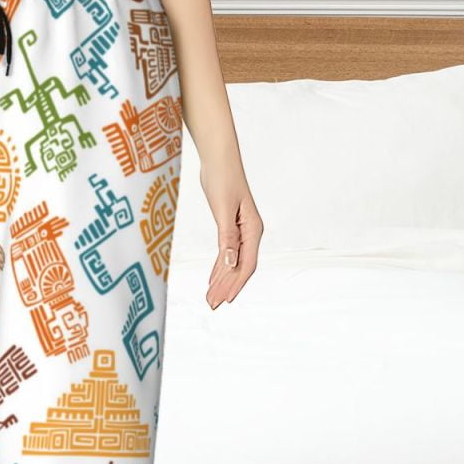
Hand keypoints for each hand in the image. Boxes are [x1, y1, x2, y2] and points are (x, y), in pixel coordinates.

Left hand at [201, 161, 261, 308]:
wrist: (219, 159)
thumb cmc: (222, 179)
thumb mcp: (223, 210)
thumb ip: (227, 238)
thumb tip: (230, 264)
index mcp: (252, 230)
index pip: (246, 264)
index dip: (236, 283)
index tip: (226, 300)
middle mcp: (249, 232)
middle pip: (239, 266)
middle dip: (226, 286)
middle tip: (212, 304)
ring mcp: (240, 230)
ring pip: (232, 262)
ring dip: (222, 280)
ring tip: (211, 297)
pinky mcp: (229, 226)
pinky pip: (226, 252)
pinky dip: (219, 267)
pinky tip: (212, 278)